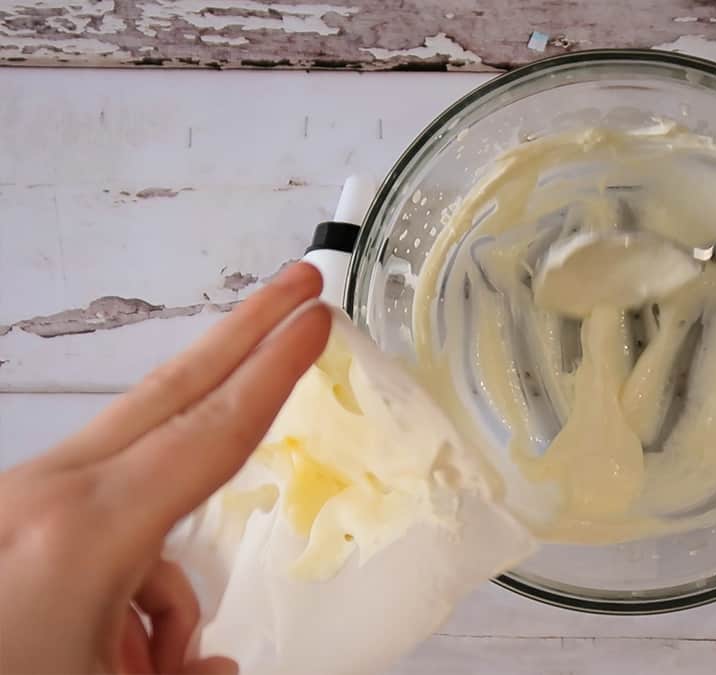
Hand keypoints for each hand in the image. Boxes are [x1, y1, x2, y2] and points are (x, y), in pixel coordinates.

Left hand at [0, 263, 330, 673]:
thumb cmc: (13, 673)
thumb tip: (212, 669)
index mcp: (81, 534)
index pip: (211, 432)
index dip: (275, 370)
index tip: (317, 314)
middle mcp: (46, 498)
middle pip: (171, 390)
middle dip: (243, 334)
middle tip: (299, 281)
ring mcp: (17, 504)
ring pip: (140, 483)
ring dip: (172, 566)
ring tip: (154, 666)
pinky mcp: (3, 523)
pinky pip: (97, 525)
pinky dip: (129, 587)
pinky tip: (112, 658)